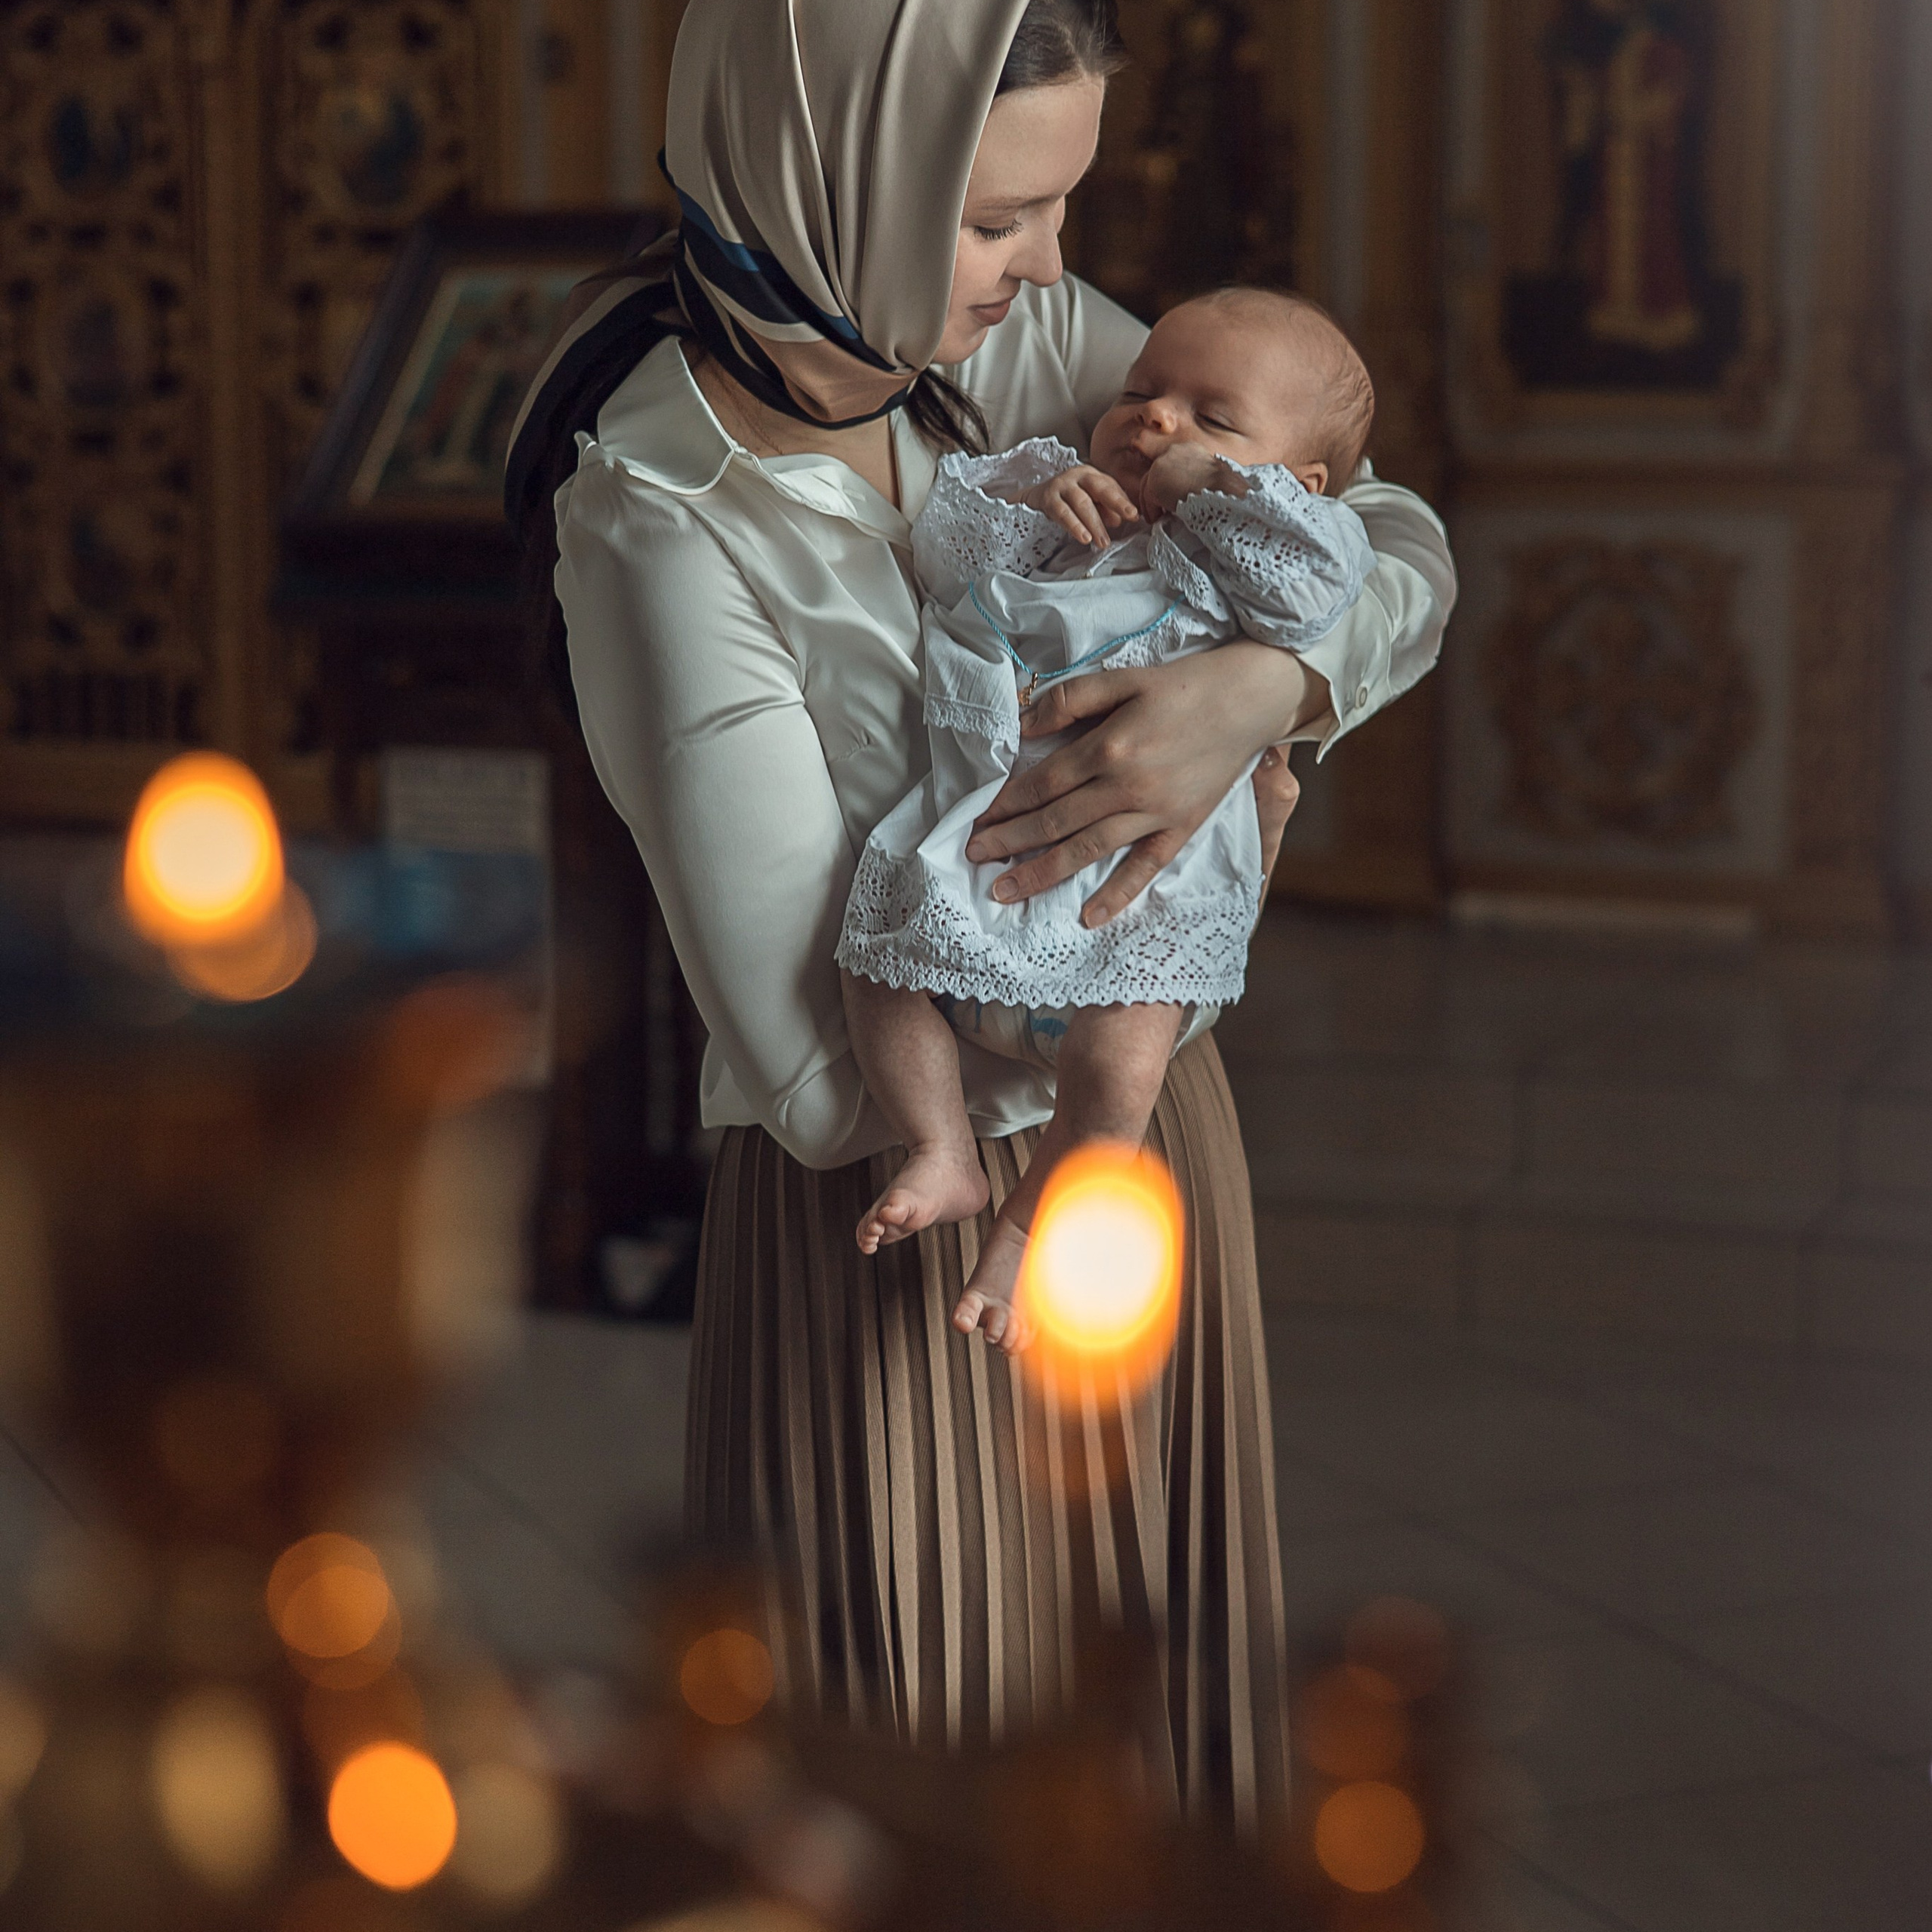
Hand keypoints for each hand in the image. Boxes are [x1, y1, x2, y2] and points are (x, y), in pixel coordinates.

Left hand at [964, 644, 1331, 926]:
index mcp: (1109, 747)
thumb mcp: (1123, 678)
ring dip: (1042, 874)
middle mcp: (1128, 787)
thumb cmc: (1185, 685)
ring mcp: (1155, 813)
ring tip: (1005, 891)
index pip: (1041, 784)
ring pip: (1087, 850)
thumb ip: (1070, 700)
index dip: (1003, 804)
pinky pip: (1144, 869)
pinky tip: (1088, 918)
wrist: (1252, 700)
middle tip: (973, 857)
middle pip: (1054, 822)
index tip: (975, 819)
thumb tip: (1023, 726)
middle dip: (1008, 842)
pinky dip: (1117, 896)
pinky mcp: (1180, 829)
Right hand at [1024, 464, 1140, 547]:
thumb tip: (1119, 520)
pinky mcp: (1047, 498)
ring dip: (1094, 523)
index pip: (1110, 487)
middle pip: (1099, 489)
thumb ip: (1105, 509)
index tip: (1135, 515)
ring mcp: (1061, 485)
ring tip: (1103, 541)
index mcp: (1090, 475)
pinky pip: (1063, 512)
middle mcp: (1077, 475)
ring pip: (1082, 502)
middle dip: (1115, 505)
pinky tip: (1084, 537)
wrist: (1034, 498)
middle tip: (1126, 522)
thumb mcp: (1088, 502)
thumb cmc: (1067, 501)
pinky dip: (1074, 526)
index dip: (1122, 501)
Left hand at [1143, 444, 1246, 516]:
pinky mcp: (1155, 483)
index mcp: (1190, 448)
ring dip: (1152, 502)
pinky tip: (1157, 520)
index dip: (1171, 480)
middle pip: (1157, 471)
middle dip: (1158, 489)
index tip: (1172, 494)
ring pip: (1149, 484)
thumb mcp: (1211, 476)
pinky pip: (1149, 499)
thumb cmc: (1224, 489)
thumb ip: (1197, 478)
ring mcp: (1162, 465)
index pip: (1173, 463)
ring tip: (1157, 516)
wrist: (1223, 492)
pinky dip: (1152, 511)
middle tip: (1160, 507)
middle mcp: (1174, 452)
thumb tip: (1191, 491)